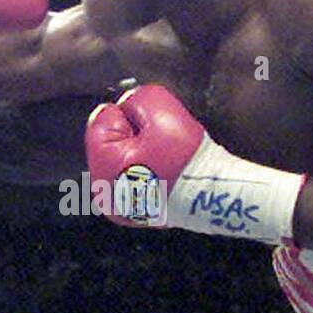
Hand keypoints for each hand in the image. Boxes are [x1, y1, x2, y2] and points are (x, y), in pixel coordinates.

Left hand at [85, 84, 203, 226]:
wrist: (211, 197)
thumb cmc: (186, 160)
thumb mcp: (162, 110)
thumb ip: (137, 98)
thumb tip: (128, 103)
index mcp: (102, 164)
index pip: (105, 118)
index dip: (134, 115)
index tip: (154, 128)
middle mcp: (102, 191)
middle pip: (111, 142)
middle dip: (134, 136)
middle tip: (162, 146)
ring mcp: (118, 206)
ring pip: (123, 162)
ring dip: (141, 156)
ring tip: (165, 163)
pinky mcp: (134, 214)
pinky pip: (135, 181)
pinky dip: (147, 175)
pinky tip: (165, 176)